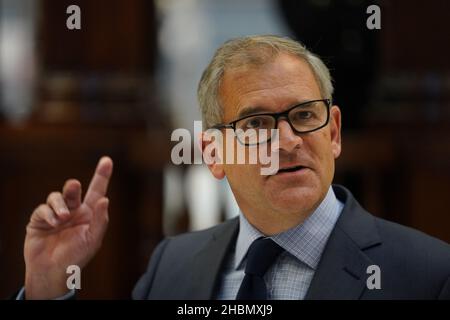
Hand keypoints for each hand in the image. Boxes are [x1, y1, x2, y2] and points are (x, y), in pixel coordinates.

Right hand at [24, 156, 112, 298]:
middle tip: (73, 186)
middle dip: (72, 187)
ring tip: (62, 218)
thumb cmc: (76, 256)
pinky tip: (53, 224)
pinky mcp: (40, 219)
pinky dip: (48, 214)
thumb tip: (105, 199)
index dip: (102, 175)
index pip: (97, 191)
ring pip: (56, 197)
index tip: (107, 160)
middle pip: (73, 190)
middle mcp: (73, 210)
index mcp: (89, 213)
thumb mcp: (93, 239)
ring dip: (59, 205)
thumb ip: (100, 219)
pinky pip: (43, 209)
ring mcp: (56, 213)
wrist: (53, 271)